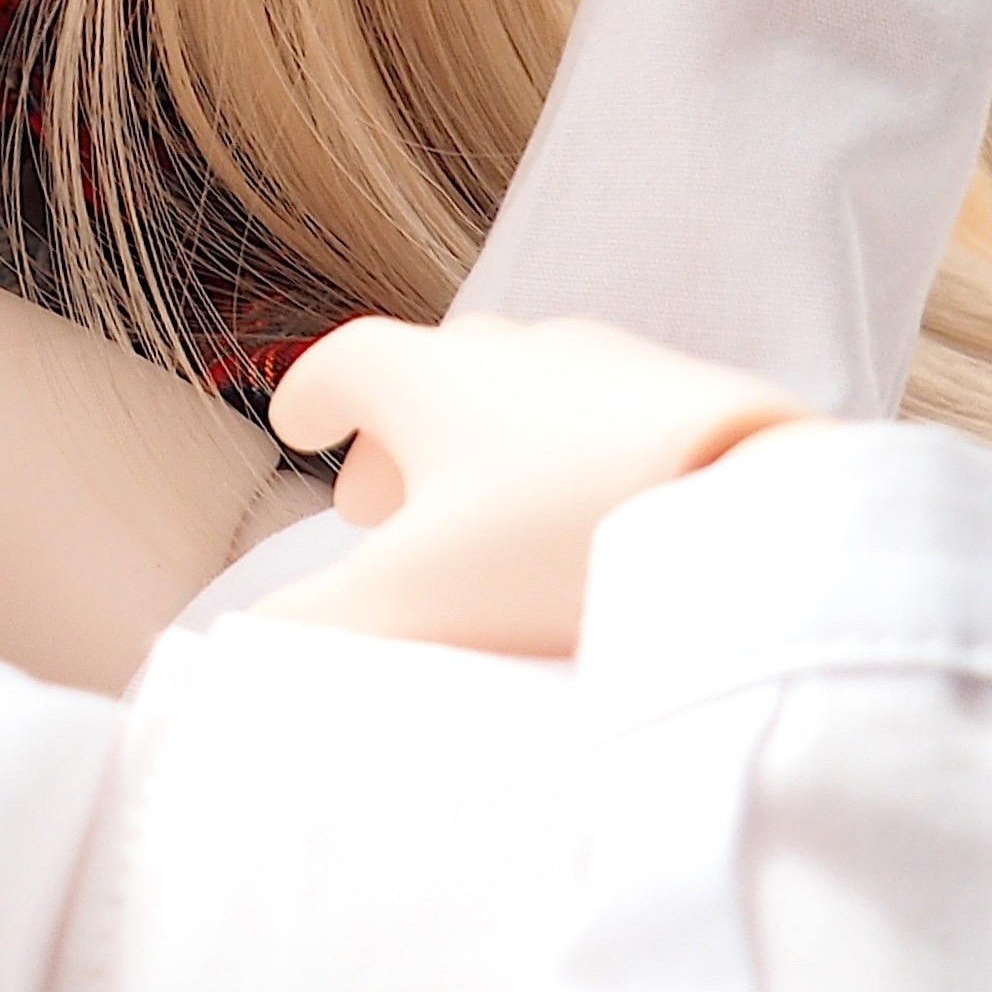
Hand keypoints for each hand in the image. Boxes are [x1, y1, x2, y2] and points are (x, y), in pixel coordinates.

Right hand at [251, 312, 811, 657]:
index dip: (308, 399)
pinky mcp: (688, 392)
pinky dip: (561, 453)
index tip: (296, 429)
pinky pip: (594, 412)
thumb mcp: (411, 600)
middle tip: (381, 507)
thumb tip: (235, 641)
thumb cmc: (556, 539)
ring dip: (481, 444)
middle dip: (394, 434)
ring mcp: (603, 362)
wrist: (755, 510)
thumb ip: (308, 626)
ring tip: (486, 518)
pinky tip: (585, 517)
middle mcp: (508, 350)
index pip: (338, 366)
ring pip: (515, 389)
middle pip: (427, 373)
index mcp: (425, 377)